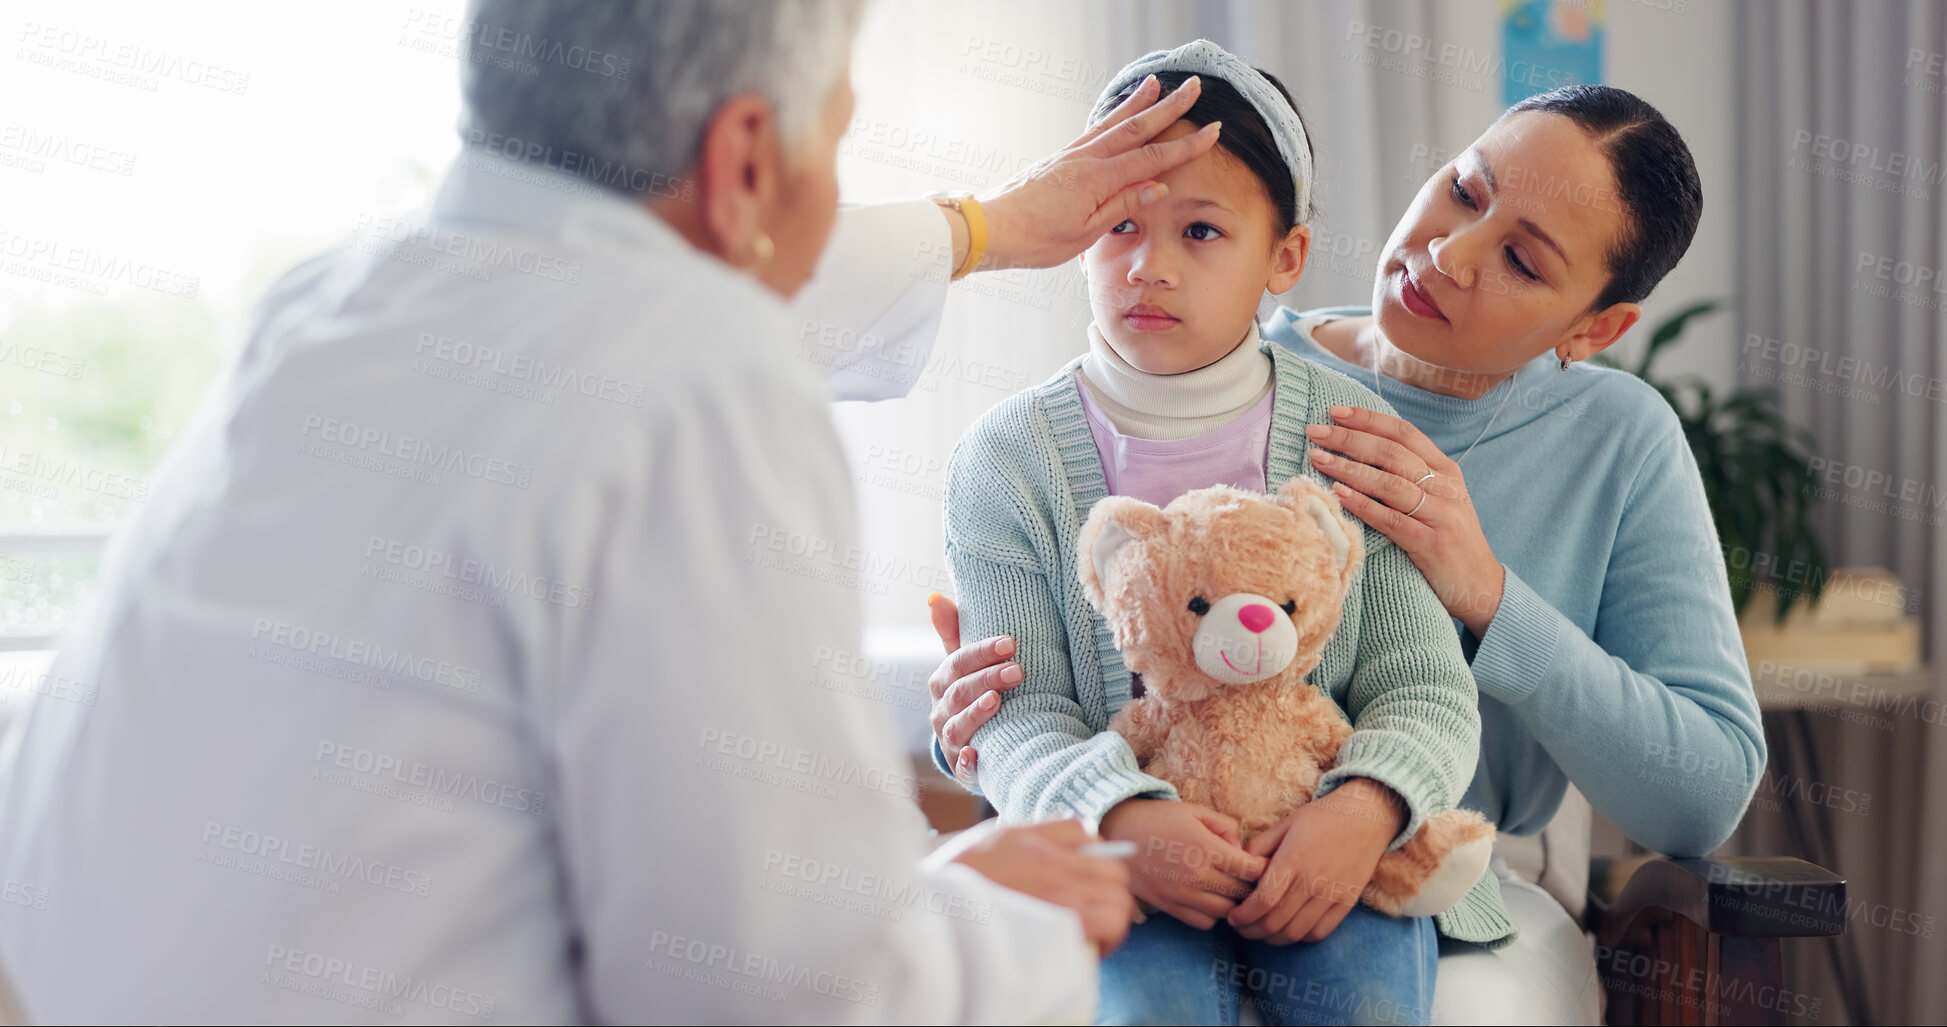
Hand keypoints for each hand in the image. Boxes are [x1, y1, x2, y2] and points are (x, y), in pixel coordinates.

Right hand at [925, 593, 1017, 782]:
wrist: (974, 742)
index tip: (1010, 643)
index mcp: (942, 683)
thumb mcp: (962, 665)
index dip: (981, 652)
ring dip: (974, 714)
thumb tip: (934, 597)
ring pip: (956, 727)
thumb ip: (952, 632)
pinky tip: (976, 754)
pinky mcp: (961, 766)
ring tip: (996, 701)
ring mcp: (950, 740)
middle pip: (959, 692)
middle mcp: (941, 711)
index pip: (957, 663)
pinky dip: (966, 761)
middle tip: (1017, 670)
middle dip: (986, 679)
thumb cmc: (971, 694)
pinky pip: (961, 766)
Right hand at [951, 818, 1137, 954]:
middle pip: (1113, 871)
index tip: (1083, 880)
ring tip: (1091, 934)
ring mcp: (1058, 892)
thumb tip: (1069, 841)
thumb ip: (1021, 839)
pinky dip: (1107, 937)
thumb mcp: (984, 843)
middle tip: (1092, 912)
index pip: (1088, 836)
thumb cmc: (950, 884)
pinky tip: (1088, 946)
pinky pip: (1111, 925)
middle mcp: (1049, 861)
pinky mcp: (1064, 924)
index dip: (1092, 860)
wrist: (928, 913)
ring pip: (1119, 901)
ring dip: (1111, 917)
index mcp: (1028, 839)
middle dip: (1107, 891)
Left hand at [970, 74, 1220, 271]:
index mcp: (1098, 179)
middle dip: (1168, 108)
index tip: (1211, 132)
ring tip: (1156, 84)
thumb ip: (1123, 205)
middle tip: (1193, 88)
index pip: (1152, 158)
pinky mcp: (1060, 158)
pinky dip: (1112, 117)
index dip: (1185, 146)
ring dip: (1138, 103)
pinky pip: (1094, 131)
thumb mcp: (1086, 232)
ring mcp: (1072, 155)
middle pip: (1136, 127)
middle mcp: (1086, 159)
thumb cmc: (1035, 238)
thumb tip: (1158, 186)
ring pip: (1113, 123)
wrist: (993, 229)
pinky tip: (1117, 114)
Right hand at [1100, 799, 1265, 929]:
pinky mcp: (1169, 906)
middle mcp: (1197, 875)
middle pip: (1242, 893)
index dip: (1263, 869)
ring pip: (1226, 912)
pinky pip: (1204, 922)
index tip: (1261, 865)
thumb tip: (1241, 849)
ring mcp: (1182, 894)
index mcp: (1206, 848)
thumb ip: (1225, 826)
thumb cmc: (1159, 818)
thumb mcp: (1194, 811)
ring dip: (1232, 902)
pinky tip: (1208, 899)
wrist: (1119, 832)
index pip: (1251, 870)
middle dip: (1251, 886)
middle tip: (1249, 879)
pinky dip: (1212, 915)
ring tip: (1229, 889)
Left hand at [1227, 779, 1405, 943]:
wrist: (1366, 817)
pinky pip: (1319, 932)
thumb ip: (1259, 847)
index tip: (1232, 917)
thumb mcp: (1285, 824)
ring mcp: (1332, 894)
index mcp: (1293, 860)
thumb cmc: (1321, 818)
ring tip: (1261, 931)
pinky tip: (1288, 930)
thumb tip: (1237, 869)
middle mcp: (1312, 881)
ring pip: (1295, 932)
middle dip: (1252, 931)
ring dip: (1273, 938)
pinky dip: (1300, 938)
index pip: (1263, 901)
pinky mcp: (1346, 903)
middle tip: (1240, 928)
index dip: (1244, 915)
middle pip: (1275, 922)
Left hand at [1305, 405, 1507, 635]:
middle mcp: (1445, 487)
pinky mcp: (1430, 543)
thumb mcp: (1437, 500)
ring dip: (1348, 468)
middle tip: (1315, 431)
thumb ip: (1409, 477)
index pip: (1404, 433)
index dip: (1369, 419)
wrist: (1481, 586)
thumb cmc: (1449, 541)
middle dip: (1349, 439)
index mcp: (1446, 470)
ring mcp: (1440, 514)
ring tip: (1318, 459)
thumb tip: (1361, 451)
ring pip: (1388, 482)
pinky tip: (1338, 493)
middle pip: (1392, 452)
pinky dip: (1362, 504)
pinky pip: (1390, 518)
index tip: (1335, 411)